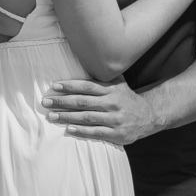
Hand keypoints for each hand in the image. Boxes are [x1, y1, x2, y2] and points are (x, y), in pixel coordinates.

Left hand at [42, 79, 164, 144]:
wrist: (149, 116)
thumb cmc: (127, 99)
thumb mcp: (119, 84)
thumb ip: (104, 76)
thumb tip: (87, 61)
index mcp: (111, 90)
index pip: (87, 87)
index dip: (70, 86)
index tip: (55, 86)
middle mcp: (112, 103)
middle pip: (84, 102)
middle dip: (63, 101)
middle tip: (46, 101)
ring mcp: (115, 119)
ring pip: (87, 117)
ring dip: (67, 117)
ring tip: (51, 116)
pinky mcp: (117, 134)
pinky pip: (96, 132)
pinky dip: (81, 131)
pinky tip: (68, 129)